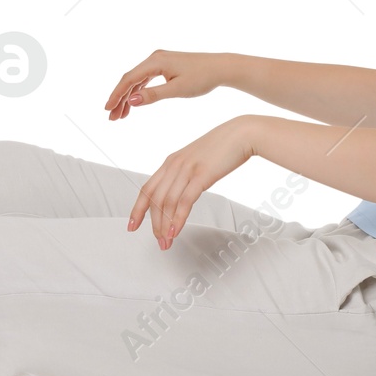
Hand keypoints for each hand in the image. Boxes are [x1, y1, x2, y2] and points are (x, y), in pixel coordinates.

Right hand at [103, 50, 228, 120]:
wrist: (220, 68)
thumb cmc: (203, 77)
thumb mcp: (177, 90)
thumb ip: (154, 95)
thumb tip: (133, 100)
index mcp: (156, 61)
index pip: (129, 79)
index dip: (117, 95)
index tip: (108, 108)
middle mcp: (155, 58)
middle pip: (130, 80)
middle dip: (120, 99)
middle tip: (112, 117)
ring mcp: (159, 61)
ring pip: (137, 80)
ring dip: (129, 97)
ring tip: (121, 115)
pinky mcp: (165, 66)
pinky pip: (146, 79)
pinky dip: (139, 92)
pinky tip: (134, 103)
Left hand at [128, 117, 255, 249]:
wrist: (242, 133)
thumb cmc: (224, 146)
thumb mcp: (197, 160)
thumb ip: (186, 174)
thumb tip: (182, 192)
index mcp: (171, 162)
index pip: (147, 189)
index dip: (137, 209)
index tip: (133, 225)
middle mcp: (174, 165)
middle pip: (154, 199)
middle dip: (153, 224)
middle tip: (158, 241)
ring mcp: (186, 169)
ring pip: (167, 203)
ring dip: (164, 226)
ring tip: (167, 241)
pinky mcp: (201, 175)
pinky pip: (184, 201)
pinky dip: (177, 219)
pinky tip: (175, 231)